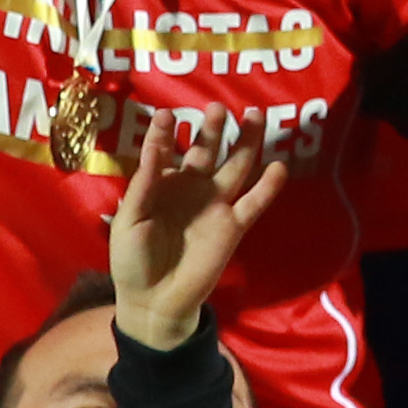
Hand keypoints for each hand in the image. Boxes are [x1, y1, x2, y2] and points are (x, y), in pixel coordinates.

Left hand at [104, 107, 297, 350]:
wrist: (154, 301)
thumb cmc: (132, 260)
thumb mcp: (129, 221)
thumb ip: (144, 186)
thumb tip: (155, 149)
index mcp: (162, 185)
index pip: (165, 150)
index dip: (164, 133)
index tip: (165, 115)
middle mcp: (192, 188)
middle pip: (206, 150)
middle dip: (212, 128)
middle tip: (217, 107)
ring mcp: (215, 205)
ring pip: (236, 166)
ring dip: (246, 142)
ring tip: (255, 115)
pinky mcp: (233, 226)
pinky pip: (254, 203)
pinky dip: (268, 187)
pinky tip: (279, 167)